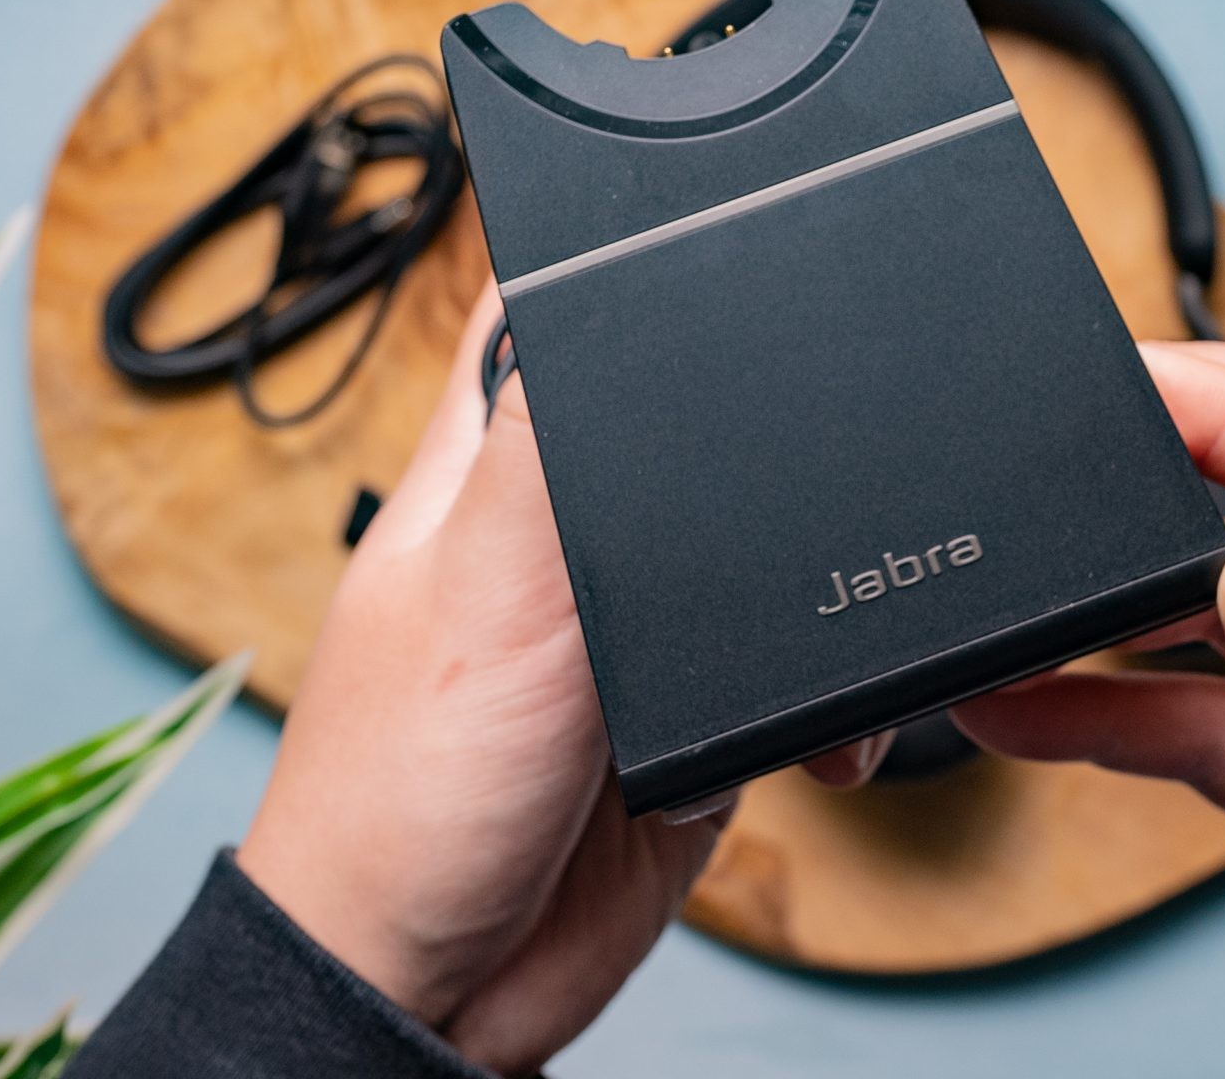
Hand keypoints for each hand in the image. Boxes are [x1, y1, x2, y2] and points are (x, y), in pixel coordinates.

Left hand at [239, 291, 882, 1075]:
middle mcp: (560, 535)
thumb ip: (556, 451)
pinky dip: (820, 702)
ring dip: (805, 589)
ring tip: (820, 624)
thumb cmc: (399, 800)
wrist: (442, 992)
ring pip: (756, 552)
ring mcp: (624, 633)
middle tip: (825, 456)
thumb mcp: (487, 592)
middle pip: (691, 419)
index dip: (629, 253)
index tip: (732, 231)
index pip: (555, 303)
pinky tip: (809, 739)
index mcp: (490, 466)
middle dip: (769, 437)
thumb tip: (618, 300)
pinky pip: (782, 676)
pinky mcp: (681, 724)